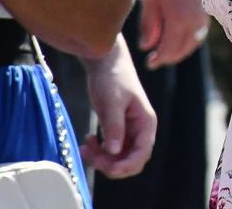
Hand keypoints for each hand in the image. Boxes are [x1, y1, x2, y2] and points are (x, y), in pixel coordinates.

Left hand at [79, 36, 156, 178]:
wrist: (104, 62)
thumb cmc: (112, 77)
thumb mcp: (112, 102)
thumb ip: (114, 127)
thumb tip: (114, 152)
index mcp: (146, 122)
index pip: (142, 153)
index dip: (127, 165)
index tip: (109, 169)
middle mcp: (140, 129)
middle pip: (131, 160)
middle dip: (111, 164)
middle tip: (92, 155)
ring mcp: (128, 131)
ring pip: (119, 157)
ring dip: (102, 159)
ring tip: (85, 147)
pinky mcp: (117, 129)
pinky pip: (110, 150)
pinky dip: (99, 151)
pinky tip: (88, 141)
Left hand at [138, 0, 207, 68]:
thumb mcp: (150, 1)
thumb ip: (148, 26)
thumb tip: (147, 47)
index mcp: (178, 21)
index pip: (169, 50)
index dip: (159, 59)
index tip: (149, 63)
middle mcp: (194, 22)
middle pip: (182, 50)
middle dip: (169, 58)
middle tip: (156, 60)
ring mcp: (202, 18)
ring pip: (192, 44)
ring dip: (179, 51)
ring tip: (166, 51)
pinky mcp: (206, 13)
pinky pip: (198, 35)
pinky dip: (188, 42)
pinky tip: (177, 39)